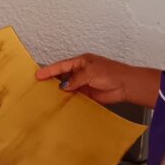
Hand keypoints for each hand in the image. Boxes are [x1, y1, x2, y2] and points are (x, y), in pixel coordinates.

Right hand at [37, 53, 159, 107]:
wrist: (125, 85)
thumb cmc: (112, 73)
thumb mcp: (90, 72)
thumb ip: (75, 79)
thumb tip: (64, 86)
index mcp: (81, 62)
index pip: (61, 66)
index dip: (49, 70)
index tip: (38, 75)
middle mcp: (81, 72)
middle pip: (62, 76)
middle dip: (51, 80)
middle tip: (39, 86)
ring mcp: (84, 83)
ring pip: (67, 87)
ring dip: (60, 91)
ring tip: (47, 96)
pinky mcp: (88, 94)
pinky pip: (74, 96)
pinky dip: (68, 99)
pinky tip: (61, 103)